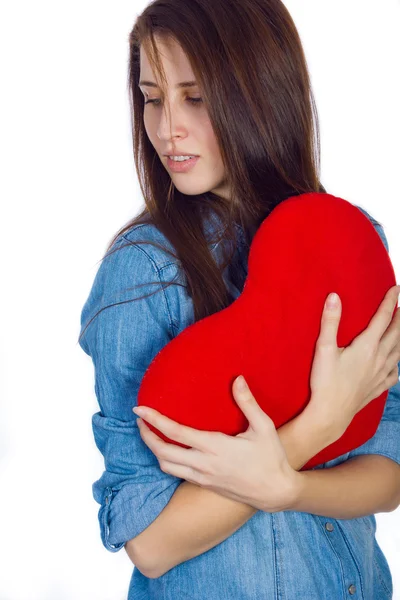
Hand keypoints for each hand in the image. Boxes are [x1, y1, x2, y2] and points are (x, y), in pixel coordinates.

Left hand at [133, 376, 299, 512]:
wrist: (276, 492)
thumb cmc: (271, 458)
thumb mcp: (264, 427)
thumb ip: (248, 403)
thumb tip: (237, 379)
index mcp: (215, 447)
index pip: (175, 432)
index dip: (154, 420)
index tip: (139, 409)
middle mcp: (203, 464)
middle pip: (162, 452)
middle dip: (146, 435)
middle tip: (140, 420)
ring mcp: (202, 477)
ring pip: (165, 466)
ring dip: (154, 450)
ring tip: (150, 434)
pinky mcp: (204, 485)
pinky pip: (177, 473)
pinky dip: (166, 461)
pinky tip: (169, 451)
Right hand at [307, 284, 399, 438]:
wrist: (331, 414)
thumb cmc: (325, 382)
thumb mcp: (324, 349)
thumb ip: (330, 321)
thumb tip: (335, 297)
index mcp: (367, 346)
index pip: (383, 318)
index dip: (390, 302)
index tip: (396, 289)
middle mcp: (379, 358)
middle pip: (396, 334)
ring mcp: (380, 374)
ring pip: (399, 352)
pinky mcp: (377, 388)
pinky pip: (394, 374)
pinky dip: (397, 365)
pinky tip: (396, 366)